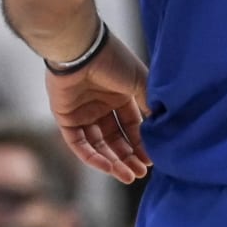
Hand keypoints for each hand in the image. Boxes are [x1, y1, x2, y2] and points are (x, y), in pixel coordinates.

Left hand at [44, 33, 150, 183]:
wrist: (82, 50)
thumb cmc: (112, 61)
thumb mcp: (139, 82)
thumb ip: (149, 104)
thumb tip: (162, 127)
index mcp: (118, 95)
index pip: (130, 126)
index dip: (140, 143)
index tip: (152, 160)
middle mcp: (99, 105)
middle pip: (114, 139)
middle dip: (128, 157)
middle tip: (141, 174)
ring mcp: (81, 112)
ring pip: (97, 145)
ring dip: (112, 162)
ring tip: (128, 176)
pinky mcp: (64, 117)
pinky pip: (78, 144)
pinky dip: (93, 158)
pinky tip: (109, 168)